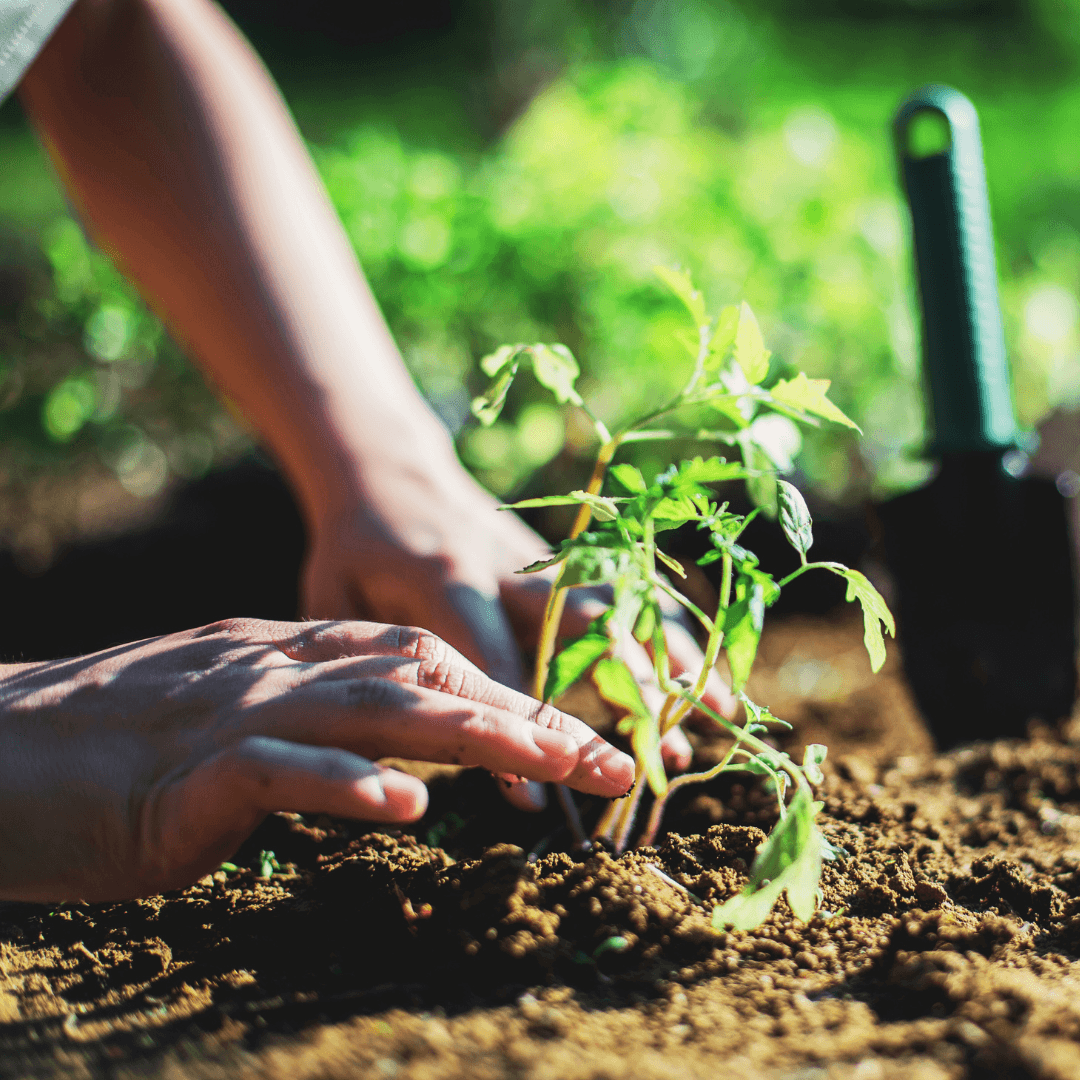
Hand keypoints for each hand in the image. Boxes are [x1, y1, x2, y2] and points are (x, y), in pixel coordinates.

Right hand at [0, 619, 633, 902]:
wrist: (2, 753)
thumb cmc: (123, 753)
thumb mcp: (241, 723)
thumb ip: (317, 727)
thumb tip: (400, 764)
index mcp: (297, 654)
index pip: (426, 659)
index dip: (510, 692)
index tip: (580, 736)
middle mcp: (282, 666)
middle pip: (428, 677)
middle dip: (525, 714)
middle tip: (608, 758)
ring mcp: (241, 709)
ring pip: (379, 709)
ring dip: (477, 738)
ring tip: (555, 769)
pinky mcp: (193, 766)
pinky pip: (282, 769)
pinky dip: (347, 785)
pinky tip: (407, 809)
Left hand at [300, 458, 737, 807]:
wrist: (387, 469)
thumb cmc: (351, 548)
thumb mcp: (330, 600)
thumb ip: (369, 661)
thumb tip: (409, 737)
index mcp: (446, 579)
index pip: (491, 661)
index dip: (517, 726)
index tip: (540, 797)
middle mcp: (508, 569)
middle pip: (579, 634)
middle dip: (625, 697)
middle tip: (658, 762)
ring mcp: (542, 562)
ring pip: (619, 609)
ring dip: (669, 662)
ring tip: (714, 718)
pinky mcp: (559, 562)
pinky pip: (625, 595)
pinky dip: (671, 633)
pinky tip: (707, 673)